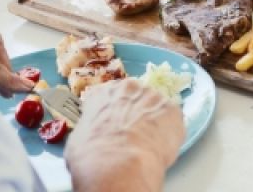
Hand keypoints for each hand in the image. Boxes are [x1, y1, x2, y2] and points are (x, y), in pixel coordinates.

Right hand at [66, 80, 184, 191]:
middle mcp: (130, 88)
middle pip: (136, 98)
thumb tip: (94, 138)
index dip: (114, 113)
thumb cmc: (93, 156)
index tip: (116, 125)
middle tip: (134, 136)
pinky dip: (170, 134)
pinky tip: (160, 148)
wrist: (118, 165)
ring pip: (157, 109)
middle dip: (136, 115)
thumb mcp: (78, 140)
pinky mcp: (173, 111)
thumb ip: (91, 129)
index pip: (110, 97)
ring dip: (155, 123)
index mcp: (103, 93)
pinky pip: (173, 122)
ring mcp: (154, 97)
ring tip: (149, 145)